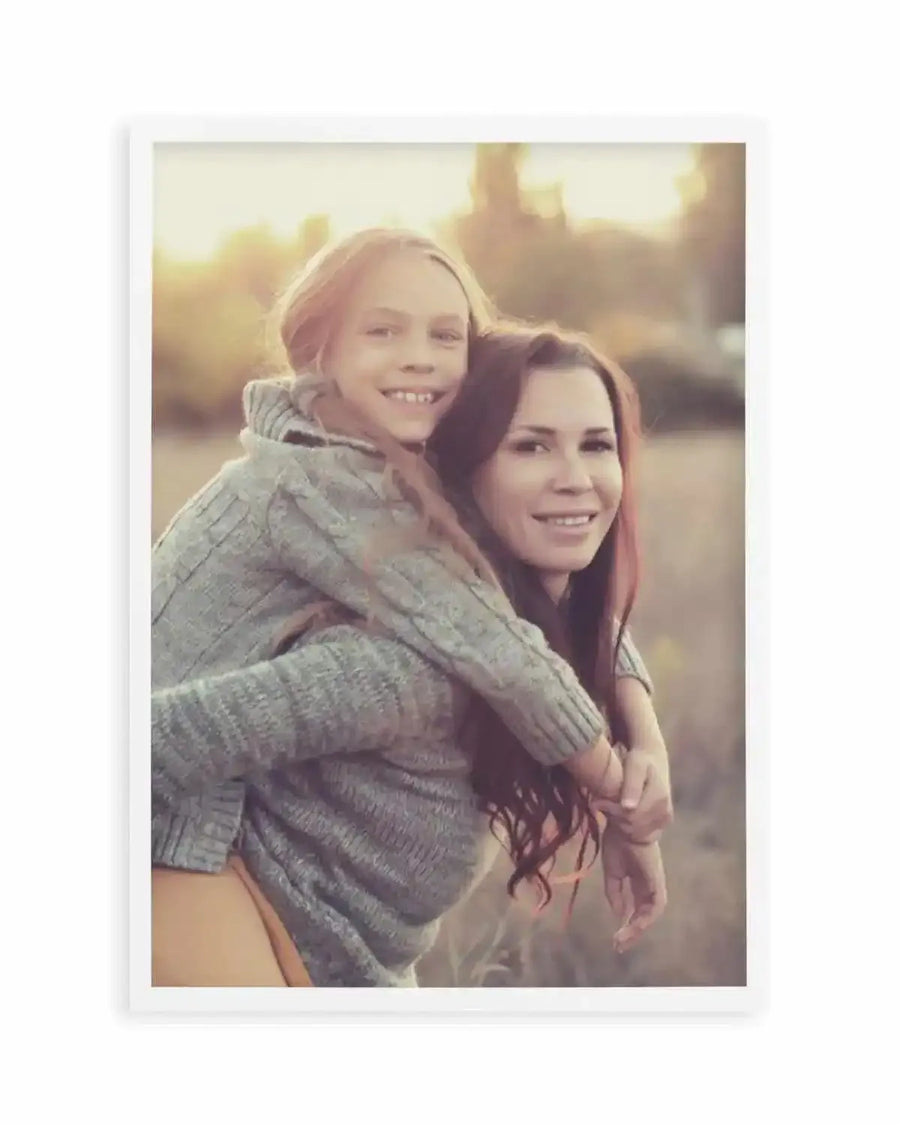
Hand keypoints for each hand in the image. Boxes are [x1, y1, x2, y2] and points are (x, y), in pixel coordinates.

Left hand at [592, 745, 672, 843]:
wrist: (654, 761)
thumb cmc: (641, 760)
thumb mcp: (635, 765)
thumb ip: (632, 785)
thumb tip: (628, 807)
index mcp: (659, 797)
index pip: (630, 816)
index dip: (611, 810)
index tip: (596, 801)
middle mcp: (665, 811)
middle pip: (632, 826)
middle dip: (614, 817)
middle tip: (601, 803)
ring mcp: (665, 820)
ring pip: (635, 834)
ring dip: (620, 823)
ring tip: (612, 806)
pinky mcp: (662, 825)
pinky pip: (641, 837)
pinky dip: (629, 828)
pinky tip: (622, 814)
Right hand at [601, 822, 667, 952]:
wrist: (626, 826)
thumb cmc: (618, 842)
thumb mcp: (613, 872)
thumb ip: (615, 892)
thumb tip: (620, 915)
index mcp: (637, 882)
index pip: (635, 909)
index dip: (626, 924)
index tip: (615, 938)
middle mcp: (648, 886)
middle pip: (644, 916)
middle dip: (632, 932)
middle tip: (618, 946)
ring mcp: (654, 885)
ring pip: (650, 915)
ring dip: (637, 930)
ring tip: (622, 941)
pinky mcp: (656, 883)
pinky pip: (655, 907)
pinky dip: (645, 919)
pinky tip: (632, 927)